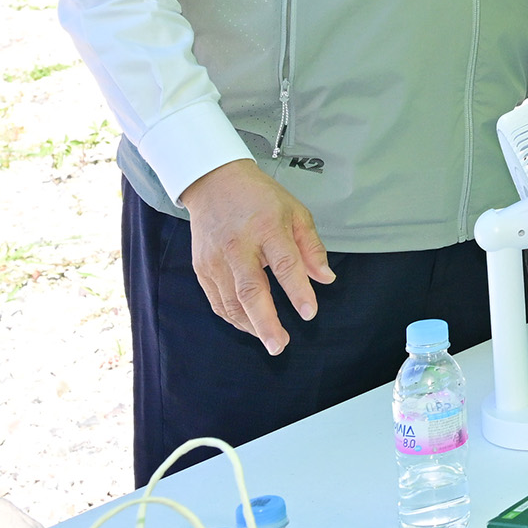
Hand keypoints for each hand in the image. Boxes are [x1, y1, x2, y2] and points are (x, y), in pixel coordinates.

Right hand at [181, 159, 333, 354]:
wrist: (214, 182)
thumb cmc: (260, 197)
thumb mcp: (295, 212)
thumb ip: (312, 247)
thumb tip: (326, 278)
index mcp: (267, 227)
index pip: (285, 264)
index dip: (298, 291)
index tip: (309, 313)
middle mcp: (238, 245)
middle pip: (250, 290)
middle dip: (266, 322)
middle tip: (280, 345)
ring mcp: (215, 258)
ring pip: (231, 301)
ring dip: (251, 325)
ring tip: (271, 340)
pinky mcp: (201, 267)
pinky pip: (217, 301)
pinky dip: (233, 317)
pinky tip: (249, 325)